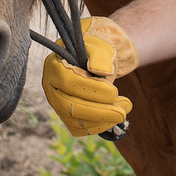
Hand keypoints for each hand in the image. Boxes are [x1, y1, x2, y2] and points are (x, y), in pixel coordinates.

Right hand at [42, 17, 137, 136]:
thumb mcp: (99, 46)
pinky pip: (78, 128)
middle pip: (70, 105)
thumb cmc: (95, 51)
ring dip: (101, 120)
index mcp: (54, 66)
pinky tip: (112, 119)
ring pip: (74, 120)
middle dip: (99, 110)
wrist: (93, 60)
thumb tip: (101, 72)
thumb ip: (100, 56)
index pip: (69, 82)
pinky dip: (96, 127)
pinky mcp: (65, 116)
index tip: (115, 92)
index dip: (92, 90)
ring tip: (124, 111)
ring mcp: (56, 103)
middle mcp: (51, 87)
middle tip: (123, 111)